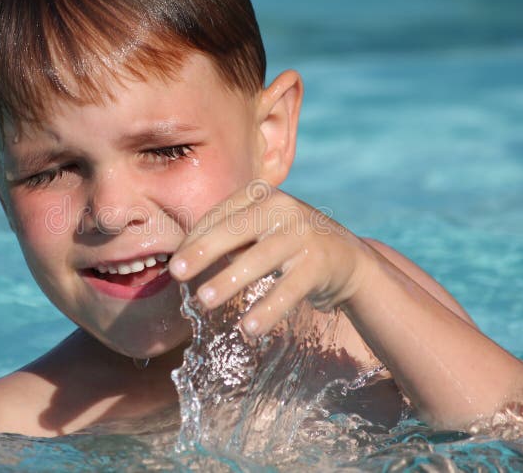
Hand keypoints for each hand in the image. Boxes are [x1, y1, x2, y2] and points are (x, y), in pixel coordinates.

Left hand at [169, 179, 369, 336]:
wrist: (347, 259)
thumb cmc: (288, 244)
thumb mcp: (259, 230)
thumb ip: (227, 238)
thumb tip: (181, 260)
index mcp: (262, 196)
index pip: (220, 216)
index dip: (194, 240)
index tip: (175, 265)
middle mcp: (283, 207)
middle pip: (236, 230)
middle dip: (204, 251)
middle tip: (176, 273)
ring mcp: (303, 233)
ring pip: (260, 258)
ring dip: (230, 280)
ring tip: (204, 300)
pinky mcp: (319, 263)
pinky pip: (289, 289)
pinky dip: (268, 309)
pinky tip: (249, 328)